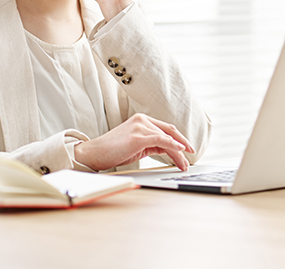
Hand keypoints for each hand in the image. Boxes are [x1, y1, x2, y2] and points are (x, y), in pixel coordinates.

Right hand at [74, 113, 194, 171]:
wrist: (94, 153)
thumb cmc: (113, 151)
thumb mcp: (137, 146)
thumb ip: (152, 144)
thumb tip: (169, 150)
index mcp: (142, 120)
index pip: (166, 129)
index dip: (179, 138)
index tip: (187, 149)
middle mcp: (142, 120)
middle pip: (169, 132)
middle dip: (183, 145)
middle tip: (191, 156)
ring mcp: (140, 127)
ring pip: (167, 138)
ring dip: (179, 152)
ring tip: (185, 163)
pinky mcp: (138, 137)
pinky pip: (161, 140)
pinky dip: (173, 146)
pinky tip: (180, 151)